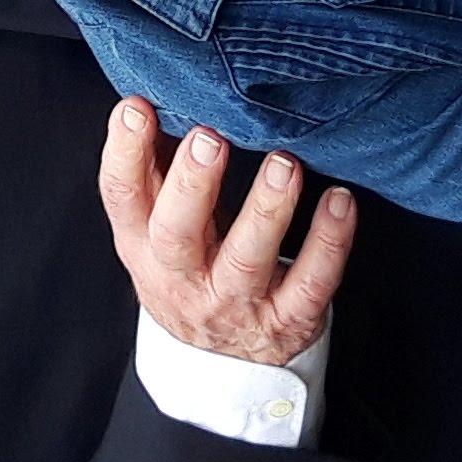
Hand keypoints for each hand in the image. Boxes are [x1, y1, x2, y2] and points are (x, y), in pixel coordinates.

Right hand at [100, 101, 351, 364]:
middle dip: (191, 185)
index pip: (122, 199)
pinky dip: (328, 242)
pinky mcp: (286, 320)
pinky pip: (310, 283)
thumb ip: (157, 175)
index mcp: (144, 247)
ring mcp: (235, 303)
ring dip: (266, 209)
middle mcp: (184, 278)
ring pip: (247, 260)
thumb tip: (153, 99)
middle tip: (207, 137)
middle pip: (177, 234)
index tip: (136, 107)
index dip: (124, 153)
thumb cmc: (192, 274)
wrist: (221, 362)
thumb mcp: (157, 233)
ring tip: (283, 164)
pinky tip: (339, 202)